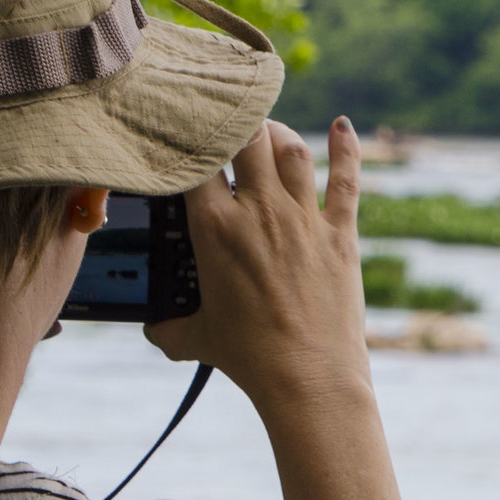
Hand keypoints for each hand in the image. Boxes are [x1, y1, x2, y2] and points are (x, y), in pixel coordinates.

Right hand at [147, 118, 369, 414]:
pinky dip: (347, 149)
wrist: (307, 378)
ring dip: (279, 132)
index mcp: (216, 228)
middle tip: (231, 122)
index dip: (190, 137)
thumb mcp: (196, 339)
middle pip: (247, 138)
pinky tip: (344, 126)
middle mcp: (260, 212)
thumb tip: (152, 330)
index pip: (196, 160)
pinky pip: (346, 181)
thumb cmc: (249, 358)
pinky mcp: (341, 235)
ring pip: (293, 149)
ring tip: (269, 129)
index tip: (185, 130)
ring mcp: (304, 220)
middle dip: (237, 121)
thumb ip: (168, 328)